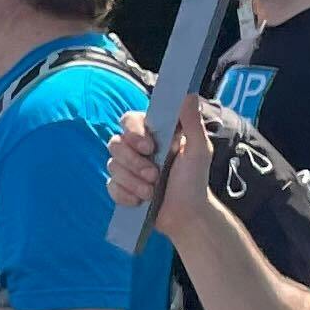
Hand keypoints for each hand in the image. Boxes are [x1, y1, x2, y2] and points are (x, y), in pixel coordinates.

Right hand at [106, 109, 212, 235]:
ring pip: (112, 166)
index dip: (133, 132)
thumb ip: (192, 122)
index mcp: (153, 134)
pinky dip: (125, 195)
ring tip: (151, 191)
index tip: (149, 147)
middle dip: (133, 163)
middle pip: (115, 143)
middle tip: (154, 175)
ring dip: (132, 181)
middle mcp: (136, 149)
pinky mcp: (121, 188)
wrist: (187, 215)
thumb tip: (188, 93)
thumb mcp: (198, 149)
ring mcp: (127, 168)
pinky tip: (140, 201)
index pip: (129, 121)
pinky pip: (110, 186)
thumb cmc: (195, 181)